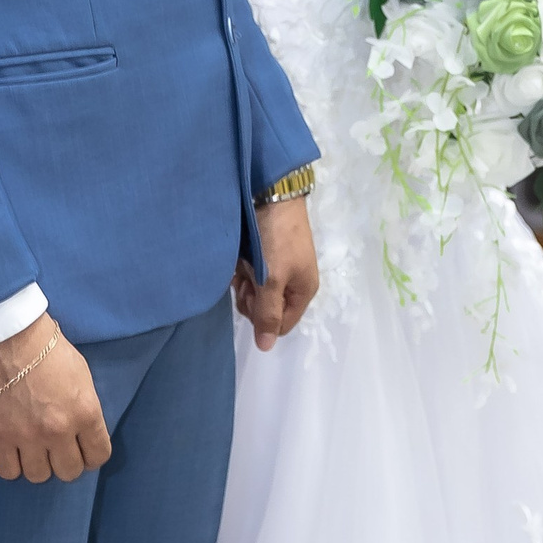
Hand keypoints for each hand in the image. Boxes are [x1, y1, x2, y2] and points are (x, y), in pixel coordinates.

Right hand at [0, 315, 110, 483]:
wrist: (7, 332)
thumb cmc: (47, 346)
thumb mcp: (81, 374)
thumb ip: (84, 406)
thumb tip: (81, 429)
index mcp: (85, 412)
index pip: (98, 456)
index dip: (91, 454)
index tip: (82, 448)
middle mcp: (59, 430)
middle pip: (69, 472)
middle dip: (65, 460)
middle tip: (56, 446)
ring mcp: (27, 436)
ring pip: (39, 476)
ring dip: (38, 463)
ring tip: (32, 447)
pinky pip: (8, 471)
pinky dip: (11, 464)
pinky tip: (12, 449)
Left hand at [235, 191, 319, 349]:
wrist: (271, 194)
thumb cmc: (276, 238)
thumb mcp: (272, 278)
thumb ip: (268, 313)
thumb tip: (267, 348)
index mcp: (303, 291)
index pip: (281, 325)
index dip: (263, 318)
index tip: (252, 296)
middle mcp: (292, 282)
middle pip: (266, 309)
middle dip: (252, 296)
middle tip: (247, 276)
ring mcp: (278, 267)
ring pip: (255, 291)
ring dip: (245, 280)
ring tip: (243, 260)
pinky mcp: (265, 254)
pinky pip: (251, 273)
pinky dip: (242, 267)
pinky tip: (239, 255)